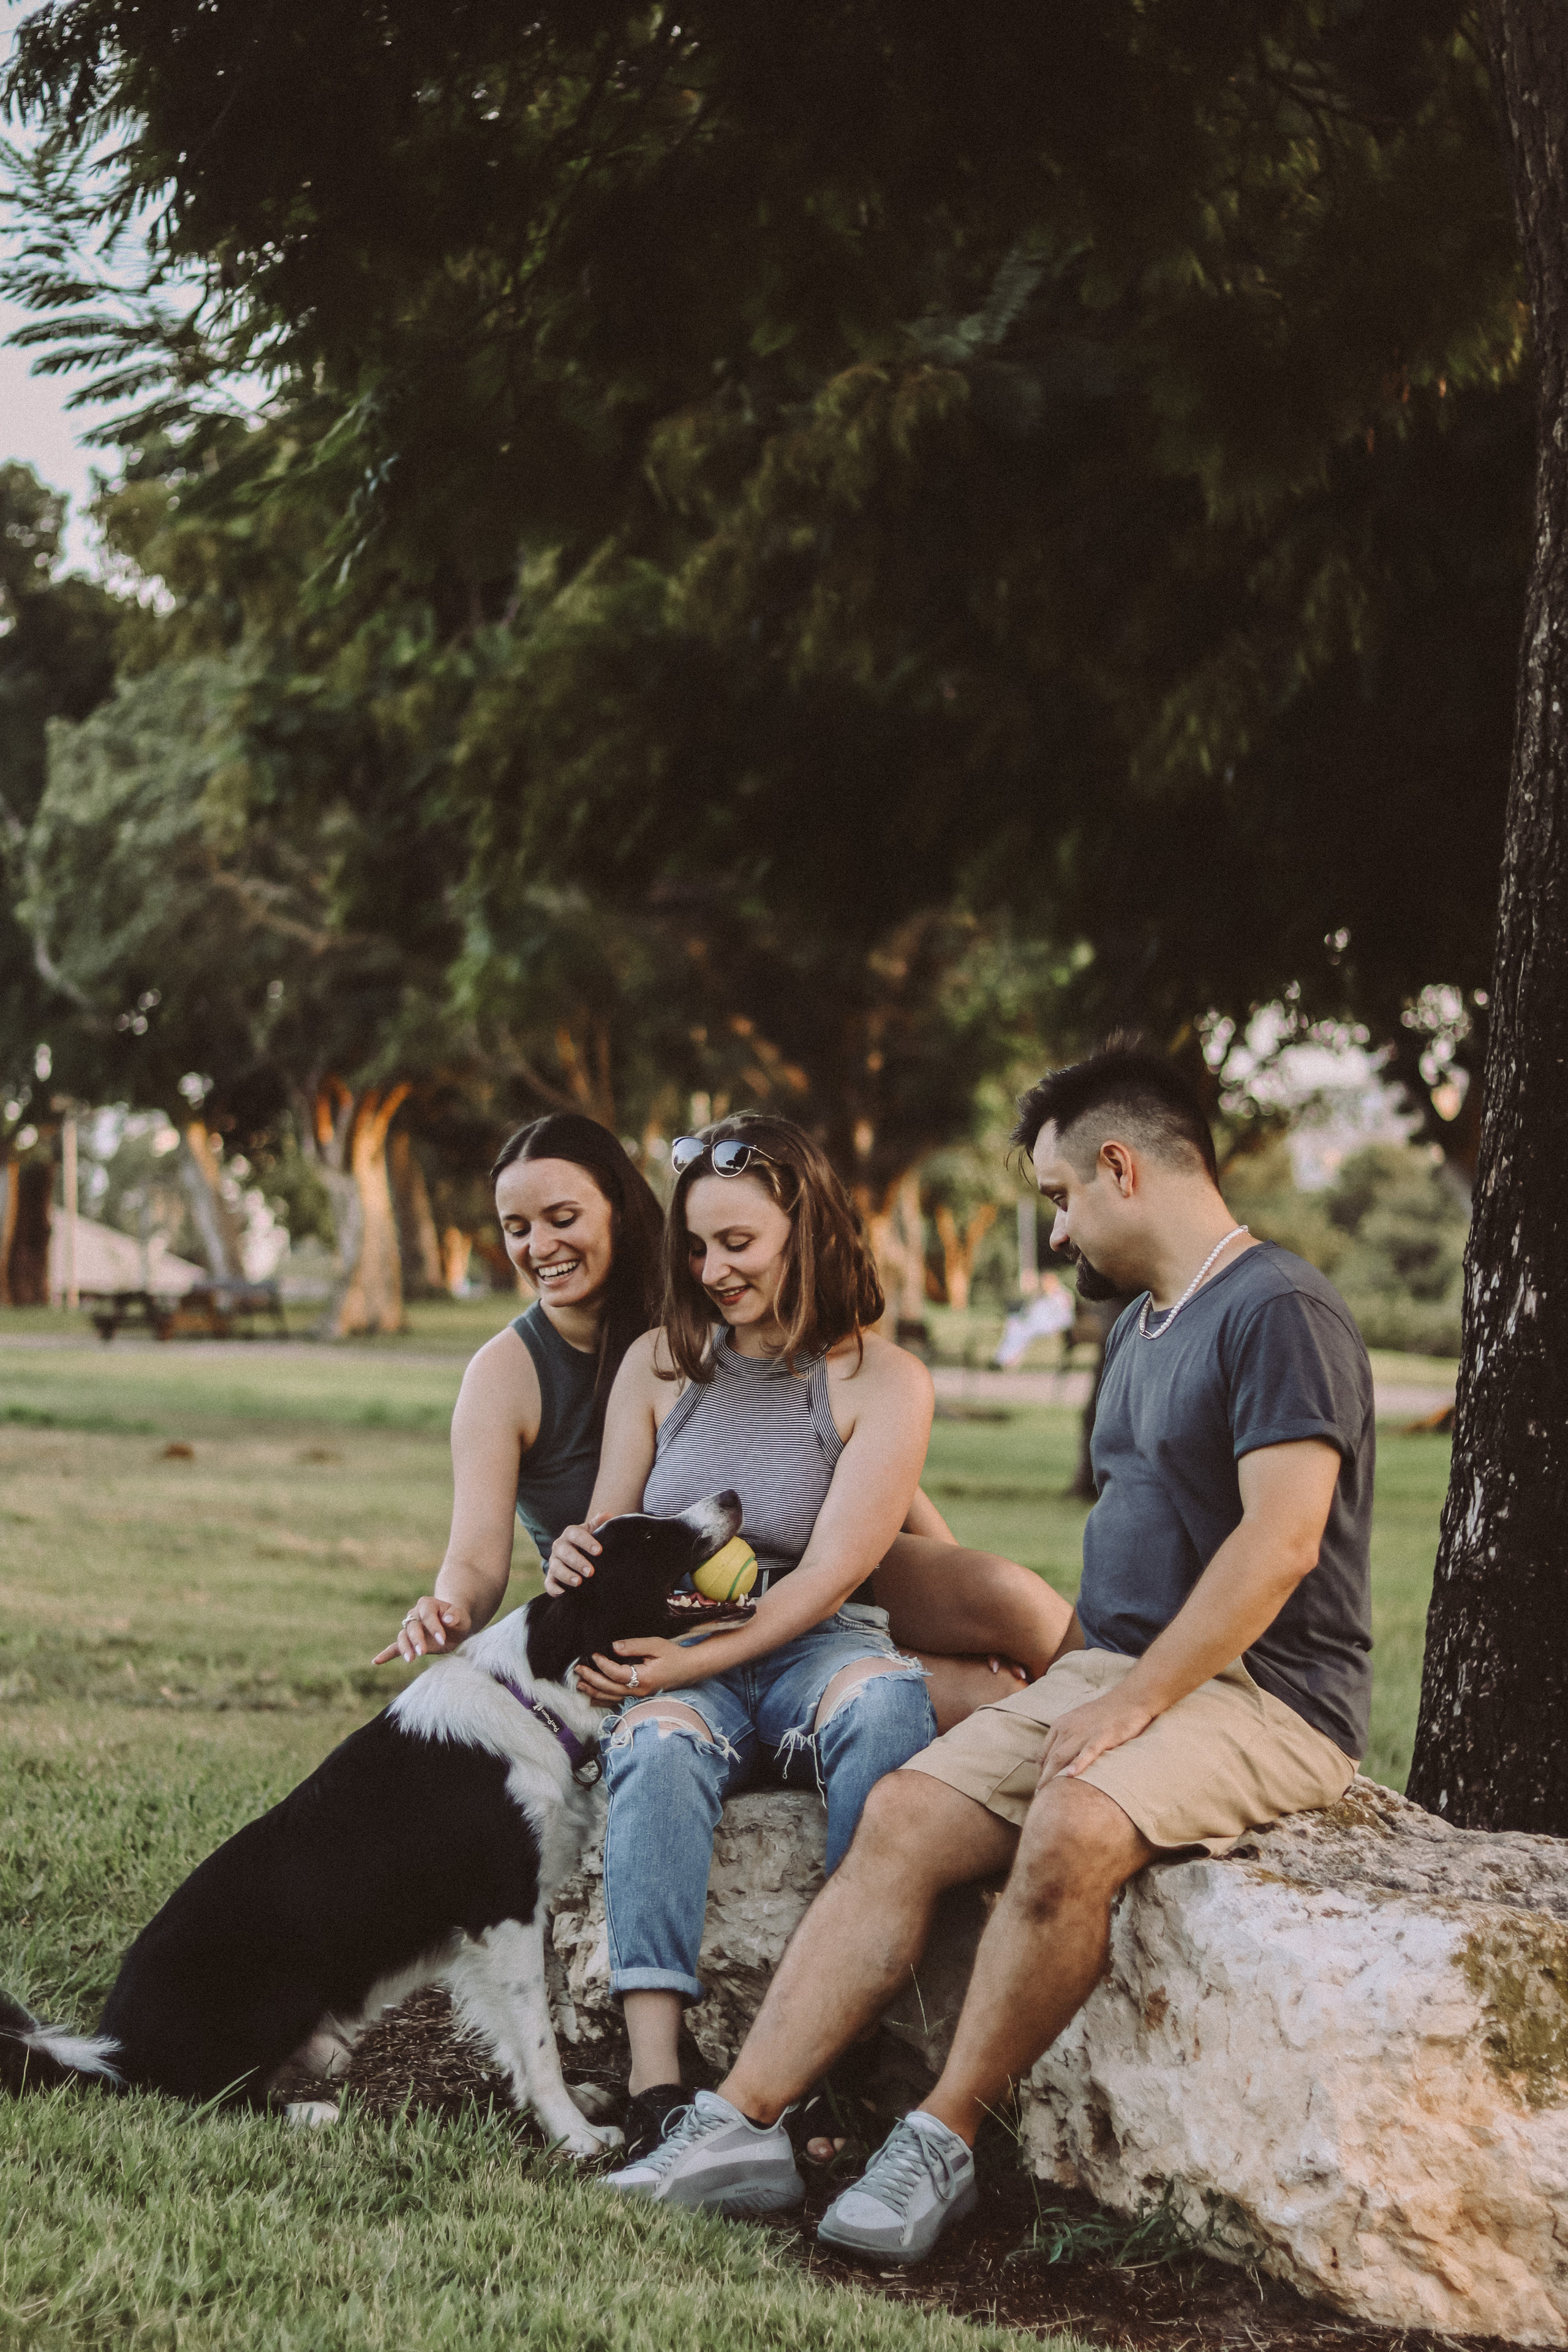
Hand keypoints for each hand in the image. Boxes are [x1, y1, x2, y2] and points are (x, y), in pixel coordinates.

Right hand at [374, 1595, 471, 1664]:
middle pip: (412, 1627)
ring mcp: (410, 1628)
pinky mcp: (409, 1642)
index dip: (434, 1627)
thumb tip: (448, 1619)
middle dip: (416, 1639)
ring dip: (405, 1648)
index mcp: (427, 1604)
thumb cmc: (458, 1619)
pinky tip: (376, 1661)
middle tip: (423, 1652)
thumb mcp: (461, 1616)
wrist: (453, 1625)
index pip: (427, 1615)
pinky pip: (394, 1647)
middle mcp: (415, 1614)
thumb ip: (455, 1616)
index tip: (442, 1639)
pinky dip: (386, 1654)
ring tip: (410, 1660)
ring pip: (403, 1637)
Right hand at [545, 1513, 610, 1594]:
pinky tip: (563, 1593)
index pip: (576, 1535)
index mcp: (570, 1533)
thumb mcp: (594, 1530)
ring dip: (566, 1575)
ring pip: (556, 1568)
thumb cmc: (589, 1541)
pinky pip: (549, 1583)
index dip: (586, 1542)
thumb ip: (599, 1523)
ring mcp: (554, 1562)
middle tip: (590, 1571)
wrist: (578, 1551)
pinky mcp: (551, 1577)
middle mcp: (559, 1547)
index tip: (599, 1551)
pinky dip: (554, 1589)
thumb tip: (608, 1515)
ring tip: (579, 1582)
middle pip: (565, 1553)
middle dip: (577, 1562)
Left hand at [575, 1636, 697, 1705]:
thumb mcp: (655, 1645)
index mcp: (643, 1678)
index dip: (602, 1664)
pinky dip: (603, 1700)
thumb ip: (634, 1646)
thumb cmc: (673, 1655)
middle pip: (609, 1688)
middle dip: (591, 1679)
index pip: (616, 1674)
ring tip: (580, 1684)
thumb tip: (613, 1646)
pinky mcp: (638, 1698)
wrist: (689, 1669)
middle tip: (578, 1669)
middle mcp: (639, 1691)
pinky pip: (617, 1702)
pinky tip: (592, 1697)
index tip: (593, 1655)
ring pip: (611, 1698)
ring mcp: (638, 1697)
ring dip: (593, 1691)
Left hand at [1035, 1687, 1156, 1788]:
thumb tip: (1060, 1759)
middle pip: (1050, 1758)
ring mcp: (1084, 1732)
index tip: (1041, 1786)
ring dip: (1053, 1777)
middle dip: (1044, 1779)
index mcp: (1060, 1725)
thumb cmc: (1105, 1713)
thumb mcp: (1079, 1721)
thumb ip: (1068, 1737)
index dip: (1040, 1772)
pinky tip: (1072, 1776)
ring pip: (1062, 1757)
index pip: (1043, 1753)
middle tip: (1041, 1798)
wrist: (1129, 1699)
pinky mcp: (1102, 1736)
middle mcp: (1068, 1728)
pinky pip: (1087, 1752)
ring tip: (1049, 1795)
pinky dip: (1078, 1764)